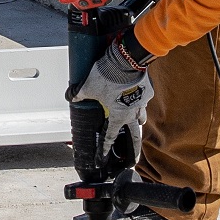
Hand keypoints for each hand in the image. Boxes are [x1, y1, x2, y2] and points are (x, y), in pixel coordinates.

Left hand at [70, 40, 152, 159]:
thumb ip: (79, 93)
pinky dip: (140, 99)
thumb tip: (71, 95)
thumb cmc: (108, 75)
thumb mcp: (88, 87)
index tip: (103, 159)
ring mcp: (142, 102)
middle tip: (134, 160)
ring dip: (137, 122)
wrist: (125, 60)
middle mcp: (132, 113)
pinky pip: (144, 99)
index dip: (104, 149)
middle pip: (134, 137)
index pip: (110, 137)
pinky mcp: (148, 91)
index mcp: (118, 116)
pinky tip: (136, 95)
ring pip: (141, 118)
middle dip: (134, 150)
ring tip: (136, 123)